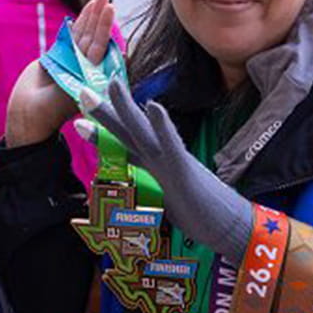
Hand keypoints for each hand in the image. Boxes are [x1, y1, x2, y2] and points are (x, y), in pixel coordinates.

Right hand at [4, 0, 117, 146]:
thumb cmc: (48, 112)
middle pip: (93, 38)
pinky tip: (85, 12)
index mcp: (90, 77)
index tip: (110, 10)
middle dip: (99, 17)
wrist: (26, 116)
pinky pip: (69, 39)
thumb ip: (82, 78)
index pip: (100, 48)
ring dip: (90, 17)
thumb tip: (97, 67)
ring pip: (82, 36)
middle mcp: (83, 68)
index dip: (104, 28)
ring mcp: (70, 62)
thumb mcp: (69, 95)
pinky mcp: (57, 59)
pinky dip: (76, 26)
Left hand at [80, 78, 253, 262]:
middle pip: (128, 132)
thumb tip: (146, 199)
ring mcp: (172, 162)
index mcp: (157, 167)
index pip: (125, 147)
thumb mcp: (170, 203)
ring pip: (143, 132)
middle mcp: (161, 159)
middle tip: (81, 90)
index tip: (81, 121)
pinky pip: (171, 146)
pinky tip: (153, 107)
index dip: (103, 134)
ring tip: (112, 85)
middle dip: (105, 112)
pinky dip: (162, 127)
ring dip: (126, 108)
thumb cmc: (203, 216)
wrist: (231, 227)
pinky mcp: (185, 171)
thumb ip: (157, 194)